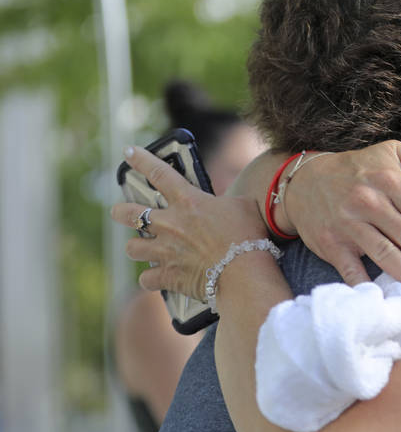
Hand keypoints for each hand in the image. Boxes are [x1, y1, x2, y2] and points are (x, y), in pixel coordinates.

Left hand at [111, 146, 267, 298]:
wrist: (244, 272)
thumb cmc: (248, 237)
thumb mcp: (242, 207)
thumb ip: (226, 203)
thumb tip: (225, 205)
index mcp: (188, 202)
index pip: (158, 173)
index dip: (140, 160)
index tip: (128, 152)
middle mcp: (170, 224)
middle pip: (128, 213)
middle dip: (120, 211)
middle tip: (120, 212)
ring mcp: (166, 251)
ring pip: (132, 248)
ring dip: (136, 248)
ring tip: (142, 249)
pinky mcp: (169, 276)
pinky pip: (147, 279)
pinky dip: (151, 279)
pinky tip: (157, 278)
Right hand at [279, 141, 400, 290]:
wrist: (302, 180)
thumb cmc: (356, 169)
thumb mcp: (391, 153)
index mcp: (388, 181)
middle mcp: (369, 201)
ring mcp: (348, 223)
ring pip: (385, 254)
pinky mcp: (330, 243)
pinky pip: (352, 269)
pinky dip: (367, 285)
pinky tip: (387, 298)